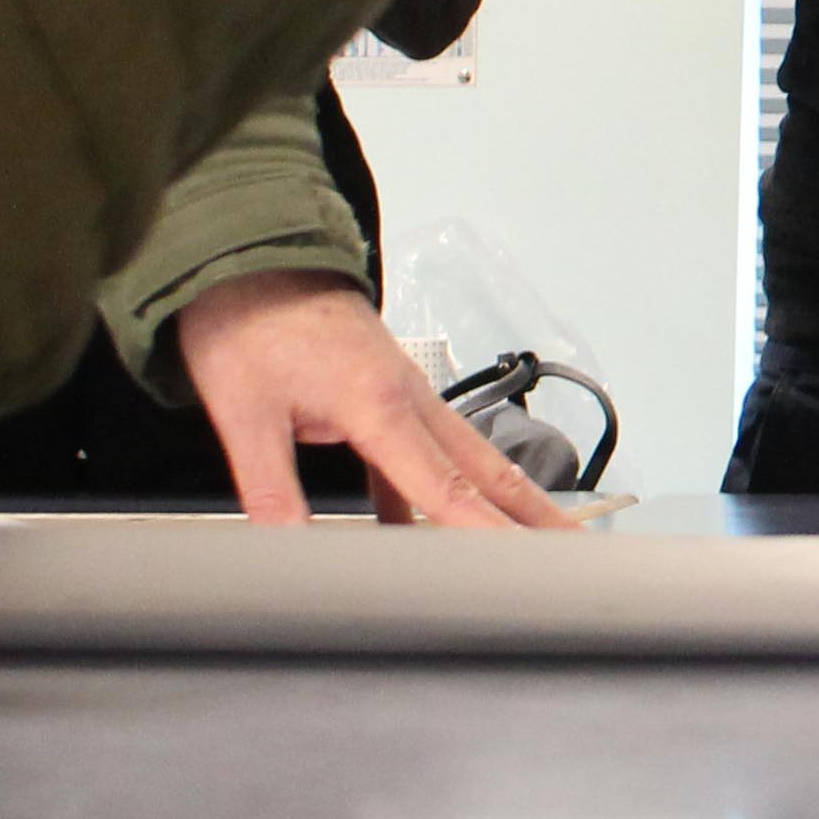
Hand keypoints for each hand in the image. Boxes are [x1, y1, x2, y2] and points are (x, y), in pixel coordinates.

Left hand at [172, 271, 571, 529]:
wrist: (249, 256)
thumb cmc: (249, 324)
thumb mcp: (243, 413)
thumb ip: (271, 488)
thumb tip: (284, 549)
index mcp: (378, 403)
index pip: (444, 485)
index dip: (487, 530)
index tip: (526, 561)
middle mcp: (407, 397)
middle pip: (485, 468)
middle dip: (534, 512)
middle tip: (574, 546)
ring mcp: (403, 392)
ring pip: (466, 457)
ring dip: (503, 498)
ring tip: (531, 536)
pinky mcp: (386, 391)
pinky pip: (425, 450)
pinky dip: (441, 488)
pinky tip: (425, 526)